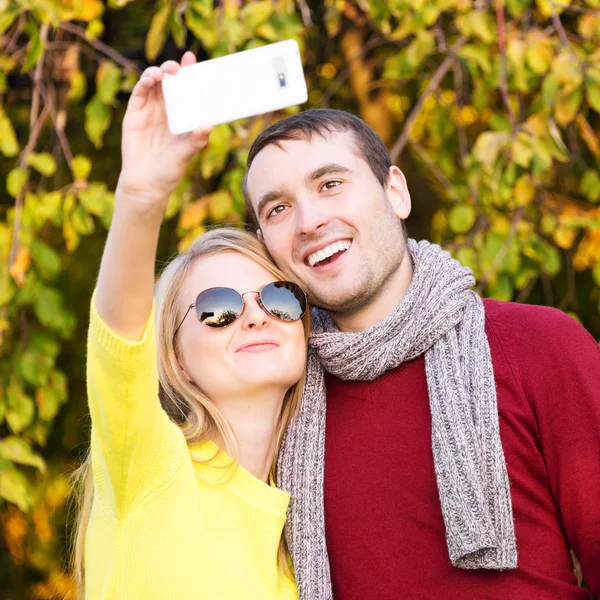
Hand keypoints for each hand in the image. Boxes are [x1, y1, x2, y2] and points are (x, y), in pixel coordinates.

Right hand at [117, 51, 210, 207]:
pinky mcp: (134, 113)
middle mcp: (167, 110)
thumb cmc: (170, 170)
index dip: (191, 74)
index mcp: (182, 116)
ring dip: (161, 72)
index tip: (195, 62)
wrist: (147, 184)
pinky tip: (153, 78)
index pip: (188, 90)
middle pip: (171, 82)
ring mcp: (150, 110)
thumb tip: (207, 126)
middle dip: (178, 69)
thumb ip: (197, 140)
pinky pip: (140, 91)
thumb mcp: (186, 153)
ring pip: (155, 82)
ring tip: (168, 72)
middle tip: (184, 64)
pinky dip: (145, 81)